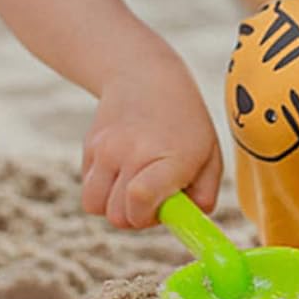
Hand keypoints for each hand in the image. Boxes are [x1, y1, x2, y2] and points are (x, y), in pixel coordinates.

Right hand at [80, 57, 222, 228]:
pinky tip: (121, 167)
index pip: (140, 200)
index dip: (147, 217)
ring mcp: (106, 150)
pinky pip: (88, 188)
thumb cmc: (184, 122)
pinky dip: (103, 188)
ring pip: (94, 205)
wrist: (144, 75)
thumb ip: (204, 195)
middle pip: (117, 216)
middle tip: (152, 197)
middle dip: (135, 217)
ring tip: (133, 184)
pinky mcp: (89, 148)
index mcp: (169, 158)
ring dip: (113, 205)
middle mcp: (132, 153)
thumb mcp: (209, 154)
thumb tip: (186, 222)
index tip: (163, 207)